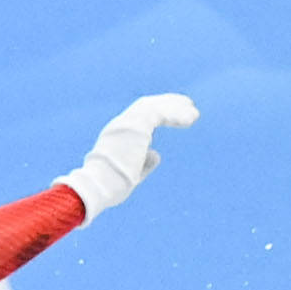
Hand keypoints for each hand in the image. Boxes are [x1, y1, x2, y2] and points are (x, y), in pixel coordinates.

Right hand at [59, 93, 200, 216]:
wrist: (97, 186)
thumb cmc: (110, 186)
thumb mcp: (131, 173)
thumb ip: (143, 163)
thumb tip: (156, 154)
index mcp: (118, 134)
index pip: (140, 116)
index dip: (159, 112)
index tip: (176, 116)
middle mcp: (121, 125)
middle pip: (148, 105)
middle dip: (169, 103)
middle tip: (188, 105)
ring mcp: (127, 123)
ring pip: (155, 106)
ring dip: (176, 107)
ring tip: (193, 114)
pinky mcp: (136, 125)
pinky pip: (160, 113)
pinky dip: (176, 114)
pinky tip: (189, 120)